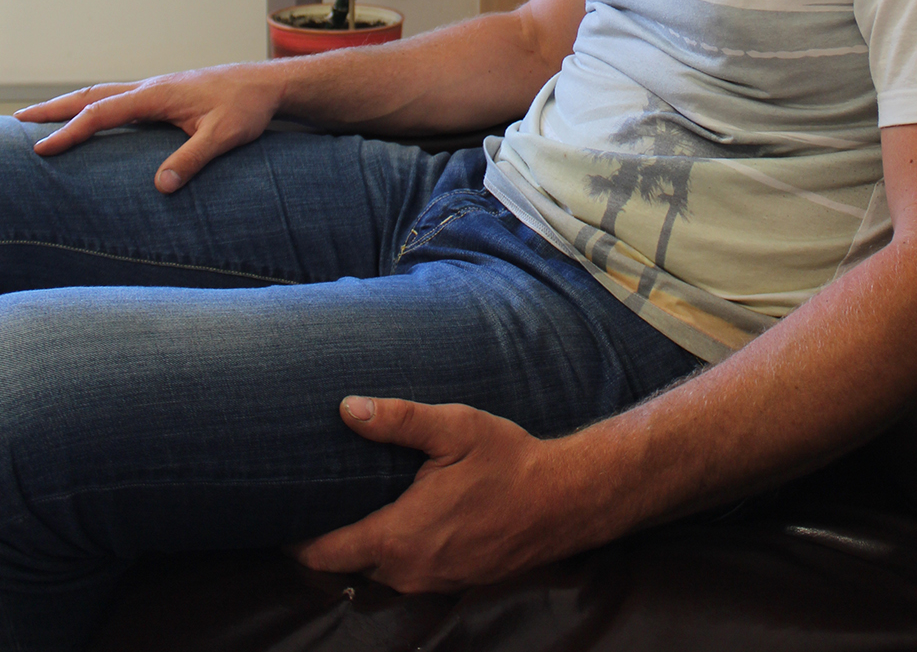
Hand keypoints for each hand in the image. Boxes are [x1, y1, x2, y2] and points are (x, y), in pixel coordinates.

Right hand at [13, 64, 286, 191]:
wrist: (266, 84)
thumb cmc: (247, 107)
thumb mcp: (224, 136)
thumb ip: (193, 158)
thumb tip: (161, 186)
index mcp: (157, 94)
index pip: (103, 112)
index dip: (71, 130)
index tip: (43, 149)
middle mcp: (151, 87)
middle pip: (92, 95)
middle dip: (54, 109)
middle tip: (17, 121)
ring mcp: (156, 89)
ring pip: (103, 93)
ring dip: (70, 104)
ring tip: (40, 118)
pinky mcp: (164, 95)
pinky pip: (118, 98)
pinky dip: (93, 105)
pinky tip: (89, 119)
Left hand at [291, 397, 590, 591]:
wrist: (563, 500)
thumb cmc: (508, 460)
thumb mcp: (454, 428)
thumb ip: (398, 421)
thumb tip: (346, 409)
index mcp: (400, 536)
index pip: (325, 554)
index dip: (296, 540)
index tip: (278, 515)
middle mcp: (410, 570)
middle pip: (347, 565)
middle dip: (325, 540)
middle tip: (312, 501)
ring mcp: (433, 583)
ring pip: (377, 572)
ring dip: (361, 546)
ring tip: (350, 507)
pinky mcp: (452, 583)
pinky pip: (406, 574)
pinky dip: (392, 553)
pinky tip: (398, 520)